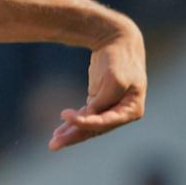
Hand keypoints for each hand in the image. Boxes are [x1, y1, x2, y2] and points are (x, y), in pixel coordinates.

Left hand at [49, 20, 145, 150]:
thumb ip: (104, 101)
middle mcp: (123, 113)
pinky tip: (60, 130)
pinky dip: (74, 123)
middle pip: (96, 129)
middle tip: (54, 145)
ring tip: (53, 142)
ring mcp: (111, 109)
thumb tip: (89, 117)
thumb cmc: (119, 58)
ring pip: (89, 126)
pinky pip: (86, 117)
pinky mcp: (100, 103)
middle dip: (74, 136)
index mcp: (132, 109)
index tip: (65, 115)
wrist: (118, 40)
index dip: (85, 122)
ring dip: (71, 133)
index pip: (105, 122)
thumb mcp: (115, 79)